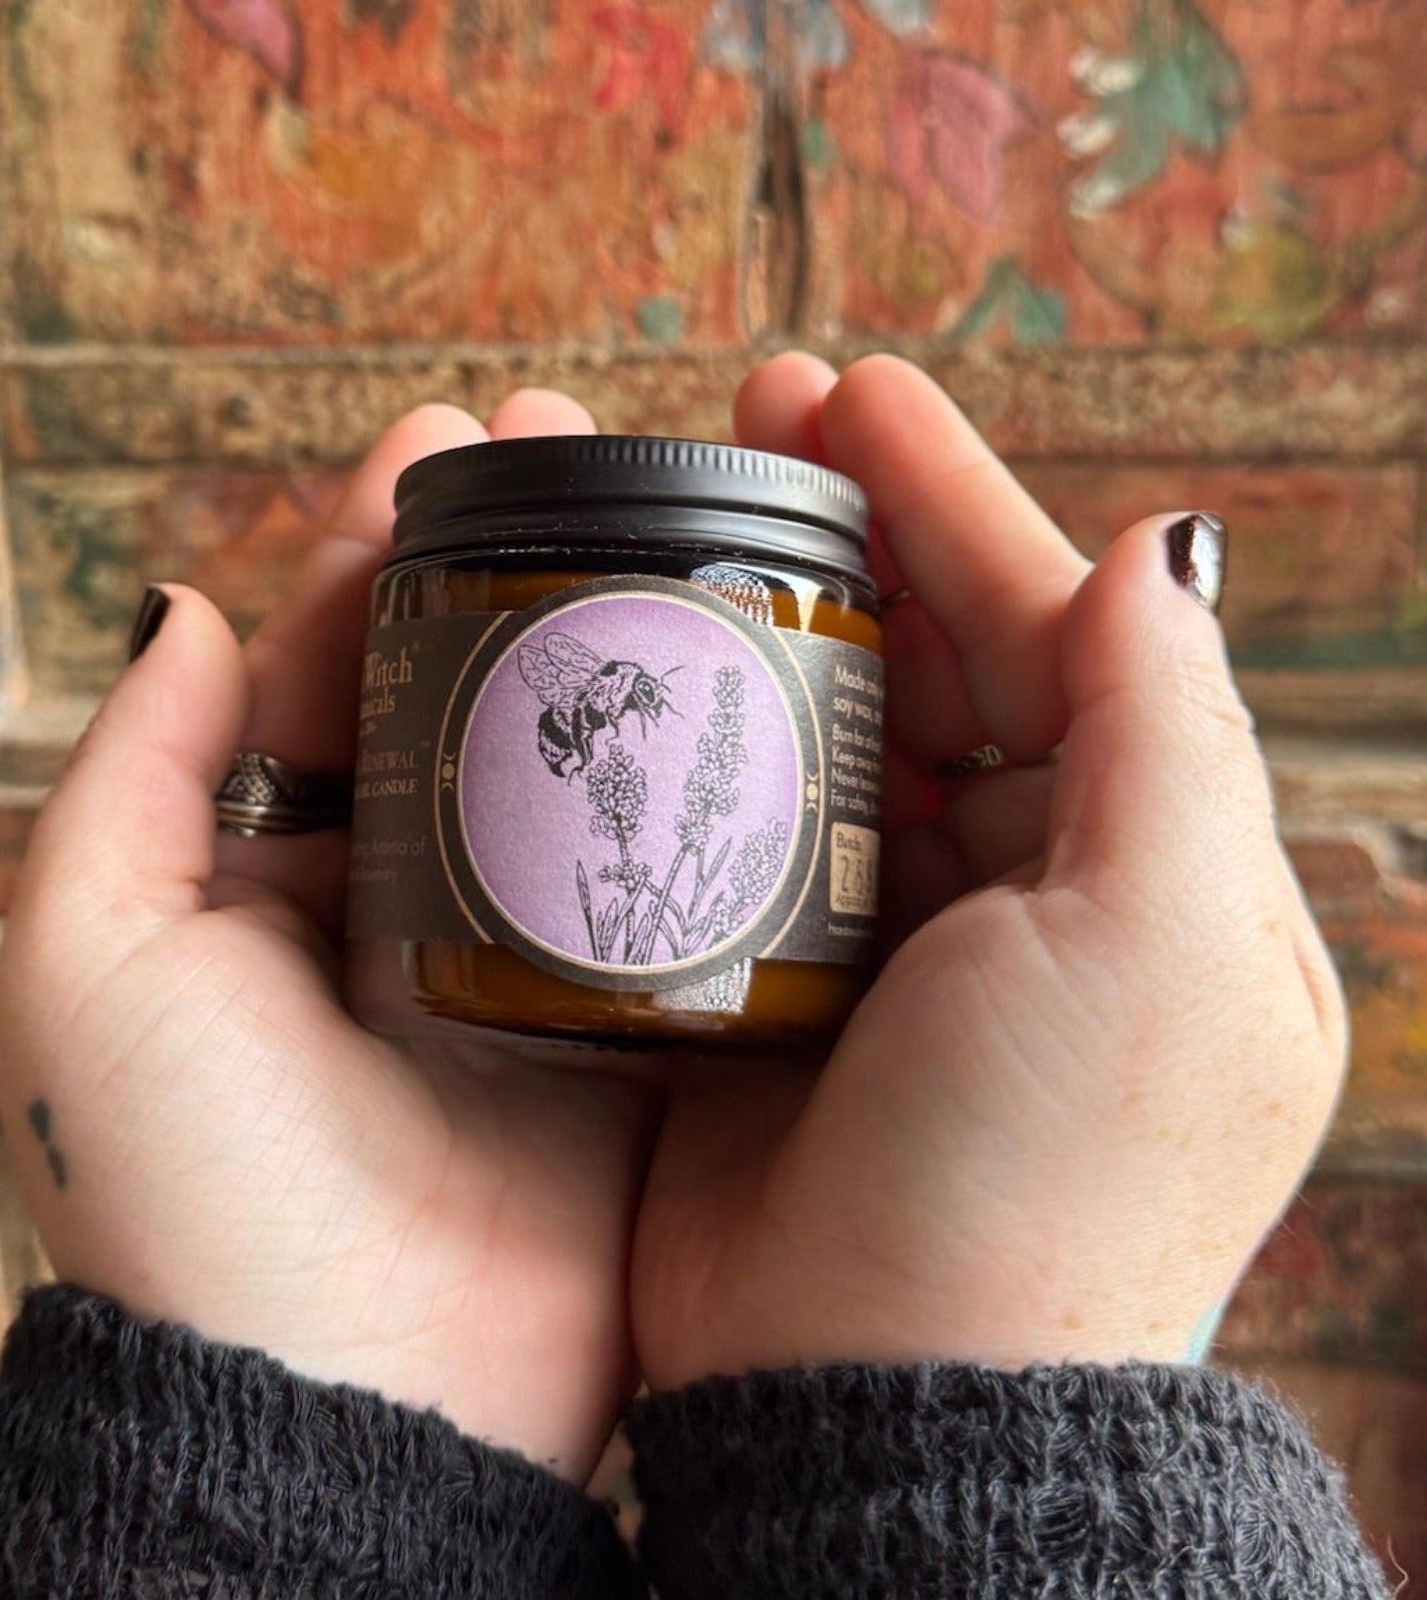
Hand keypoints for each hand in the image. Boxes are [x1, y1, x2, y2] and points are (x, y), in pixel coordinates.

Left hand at [0, 392, 656, 1483]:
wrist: (352, 1402)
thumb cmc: (192, 1198)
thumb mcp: (94, 961)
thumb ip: (129, 777)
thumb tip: (178, 603)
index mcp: (281, 877)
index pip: (336, 667)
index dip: (385, 544)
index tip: (448, 439)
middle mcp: (407, 905)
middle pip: (470, 696)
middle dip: (514, 565)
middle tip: (571, 445)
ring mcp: (529, 958)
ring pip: (576, 766)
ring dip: (614, 644)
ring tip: (663, 518)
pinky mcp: (628, 1023)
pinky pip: (665, 875)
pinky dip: (698, 780)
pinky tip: (739, 680)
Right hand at [632, 354, 1346, 1385]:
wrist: (881, 1392)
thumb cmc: (1043, 1176)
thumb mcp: (1160, 940)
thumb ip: (1170, 727)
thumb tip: (1166, 546)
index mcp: (1140, 864)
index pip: (1054, 629)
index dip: (956, 501)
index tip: (856, 393)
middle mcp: (1023, 889)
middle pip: (936, 659)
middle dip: (850, 530)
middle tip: (747, 409)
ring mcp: (892, 938)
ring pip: (831, 730)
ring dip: (769, 619)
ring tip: (678, 505)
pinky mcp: (775, 987)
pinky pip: (739, 825)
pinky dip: (703, 740)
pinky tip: (644, 663)